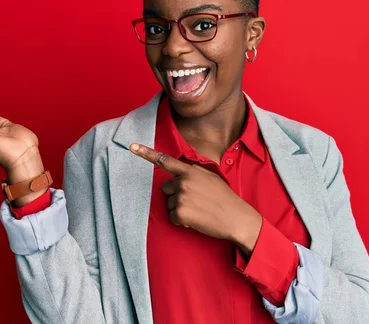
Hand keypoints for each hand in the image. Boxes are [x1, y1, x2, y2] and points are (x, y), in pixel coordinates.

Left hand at [130, 143, 262, 253]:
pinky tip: (196, 219)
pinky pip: (172, 217)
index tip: (132, 147)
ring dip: (180, 210)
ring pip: (169, 204)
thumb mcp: (211, 178)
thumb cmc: (225, 199)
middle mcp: (183, 181)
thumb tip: (181, 175)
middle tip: (195, 202)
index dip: (147, 153)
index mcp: (190, 171)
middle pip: (166, 189)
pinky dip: (181, 221)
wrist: (236, 218)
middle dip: (176, 196)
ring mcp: (181, 196)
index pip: (165, 160)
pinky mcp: (180, 212)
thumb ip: (193, 173)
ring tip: (199, 211)